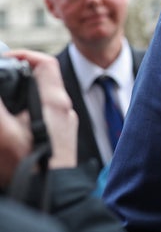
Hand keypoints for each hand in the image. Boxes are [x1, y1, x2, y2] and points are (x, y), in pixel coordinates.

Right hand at [0, 50, 77, 180]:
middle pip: (42, 80)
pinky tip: (13, 125)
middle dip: (19, 77)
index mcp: (54, 101)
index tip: (5, 60)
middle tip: (1, 81)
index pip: (45, 63)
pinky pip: (45, 116)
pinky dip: (29, 113)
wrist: (54, 194)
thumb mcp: (3, 131)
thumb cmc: (30, 166)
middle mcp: (64, 109)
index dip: (25, 55)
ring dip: (23, 96)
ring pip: (43, 99)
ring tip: (5, 103)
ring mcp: (65, 125)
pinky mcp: (61, 139)